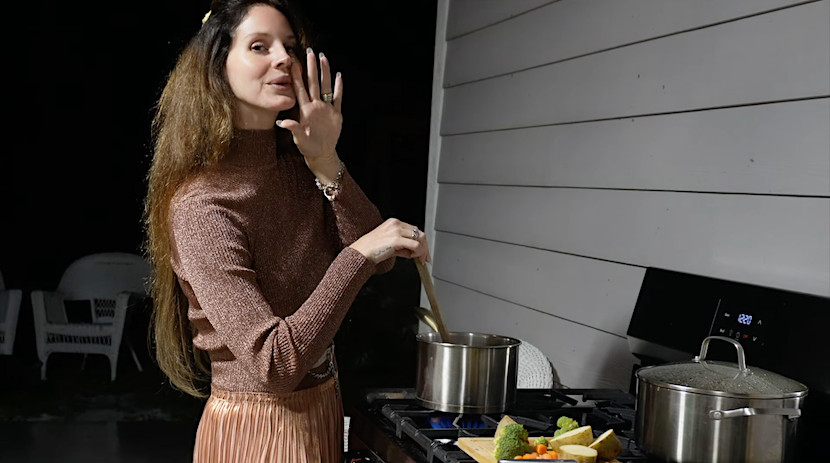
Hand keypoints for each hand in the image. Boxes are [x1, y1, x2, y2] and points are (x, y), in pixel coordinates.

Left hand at [277, 48, 342, 165]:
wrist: (321, 153)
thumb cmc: (307, 147)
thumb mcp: (299, 139)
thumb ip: (293, 129)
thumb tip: (282, 123)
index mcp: (305, 110)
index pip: (300, 88)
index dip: (297, 75)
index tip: (293, 61)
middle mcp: (315, 106)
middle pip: (313, 83)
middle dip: (311, 67)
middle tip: (309, 52)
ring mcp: (326, 108)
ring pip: (325, 86)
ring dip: (325, 73)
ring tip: (324, 58)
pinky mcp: (336, 114)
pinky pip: (338, 98)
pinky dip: (338, 88)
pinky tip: (339, 76)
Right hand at [349, 219, 431, 264]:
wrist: (360, 253)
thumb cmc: (371, 249)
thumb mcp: (389, 245)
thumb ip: (402, 247)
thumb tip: (413, 252)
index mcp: (394, 223)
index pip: (414, 230)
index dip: (422, 242)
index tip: (424, 252)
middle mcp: (396, 224)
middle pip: (419, 233)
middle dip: (425, 247)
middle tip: (426, 258)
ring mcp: (396, 231)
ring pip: (420, 238)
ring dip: (423, 250)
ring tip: (419, 259)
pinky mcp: (396, 239)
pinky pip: (415, 245)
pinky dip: (418, 252)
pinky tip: (414, 257)